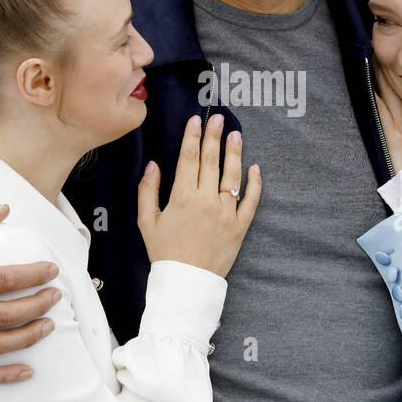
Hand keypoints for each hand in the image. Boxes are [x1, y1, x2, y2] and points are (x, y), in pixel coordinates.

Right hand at [0, 203, 62, 383]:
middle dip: (39, 305)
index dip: (34, 275)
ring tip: (49, 325)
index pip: (5, 280)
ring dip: (30, 336)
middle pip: (8, 314)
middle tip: (55, 296)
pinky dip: (4, 375)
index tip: (52, 270)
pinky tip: (27, 371)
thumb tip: (4, 208)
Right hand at [137, 114, 261, 277]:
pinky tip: (255, 168)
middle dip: (214, 137)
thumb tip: (153, 165)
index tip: (196, 121)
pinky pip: (251, 201)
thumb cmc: (164, 253)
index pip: (188, 159)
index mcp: (182, 198)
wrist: (187, 282)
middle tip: (219, 119)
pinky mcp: (240, 227)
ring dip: (235, 153)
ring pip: (233, 176)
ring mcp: (226, 213)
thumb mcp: (147, 222)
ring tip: (236, 134)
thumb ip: (147, 191)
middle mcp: (206, 201)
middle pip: (211, 162)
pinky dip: (255, 184)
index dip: (192, 137)